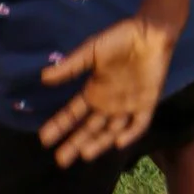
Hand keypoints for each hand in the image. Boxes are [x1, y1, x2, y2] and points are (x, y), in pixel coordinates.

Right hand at [38, 14, 177, 164]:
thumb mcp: (90, 51)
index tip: (44, 140)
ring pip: (111, 130)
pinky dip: (130, 133)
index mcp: (94, 91)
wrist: (148, 32)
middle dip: (75, 144)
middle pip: (90, 129)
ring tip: (84, 154)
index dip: (60, 127)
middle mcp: (109, 103)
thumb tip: (44, 77)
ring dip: (98, 143)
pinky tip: (118, 142)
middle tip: (61, 160)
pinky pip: (139, 123)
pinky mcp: (147, 103)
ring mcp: (128, 105)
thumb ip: (70, 66)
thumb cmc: (119, 40)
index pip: (73, 115)